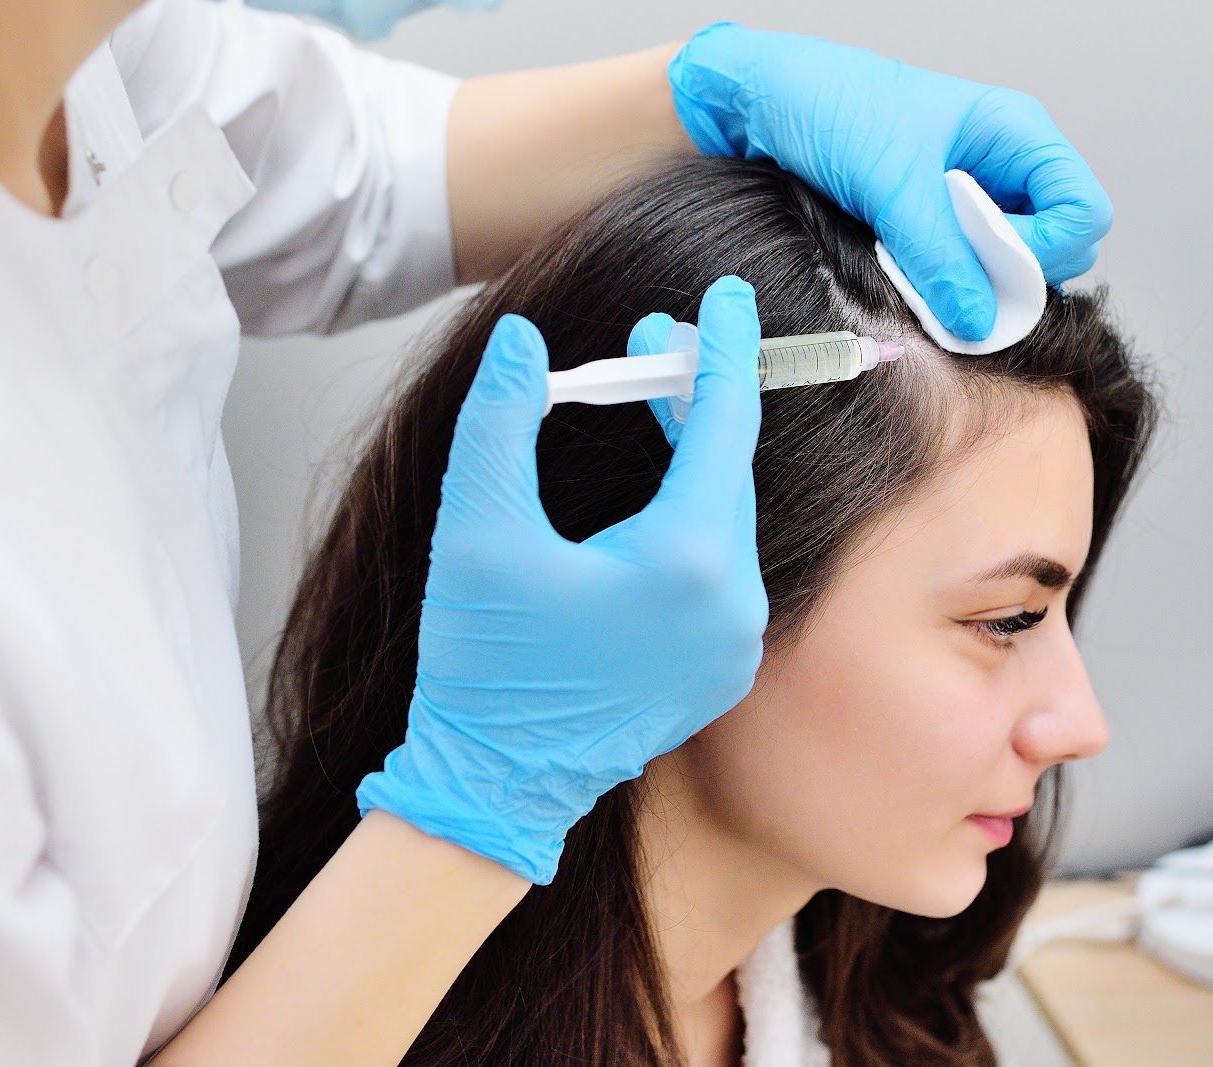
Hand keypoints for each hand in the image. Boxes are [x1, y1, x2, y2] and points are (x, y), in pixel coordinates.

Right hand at [356, 277, 767, 883]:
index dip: (719, 350)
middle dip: (694, 397)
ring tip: (648, 406)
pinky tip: (652, 492)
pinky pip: (722, 566)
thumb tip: (519, 339)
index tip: (726, 295)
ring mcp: (735, 643)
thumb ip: (500, 421)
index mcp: (686, 561)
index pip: (723, 424)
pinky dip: (694, 516)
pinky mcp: (722, 669)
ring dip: (694, 458)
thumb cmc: (484, 665)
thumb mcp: (477, 531)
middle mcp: (734, 603)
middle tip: (650, 344)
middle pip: (728, 468)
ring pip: (725, 517)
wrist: (495, 785)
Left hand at [668, 22, 1111, 340]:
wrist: (761, 101)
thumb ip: (938, 254)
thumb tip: (979, 319)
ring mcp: (965, 197)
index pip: (1084, 211)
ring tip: (912, 268)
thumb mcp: (889, 183)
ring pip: (1001, 266)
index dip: (1050, 250)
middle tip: (948, 277)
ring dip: (967, 283)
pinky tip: (898, 272)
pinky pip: (955, 268)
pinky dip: (935, 282)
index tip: (994, 265)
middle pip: (1053, 247)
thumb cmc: (830, 104)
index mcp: (1014, 134)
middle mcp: (1000, 166)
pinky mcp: (927, 222)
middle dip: (1010, 276)